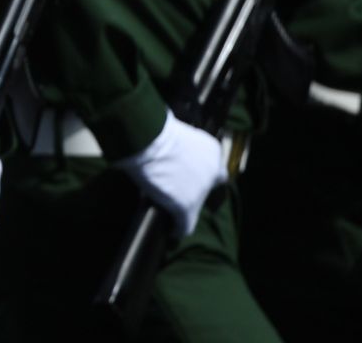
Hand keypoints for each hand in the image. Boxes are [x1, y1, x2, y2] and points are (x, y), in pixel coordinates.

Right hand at [117, 110, 226, 235]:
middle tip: (177, 190)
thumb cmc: (154, 129)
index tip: (187, 177)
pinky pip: (185, 225)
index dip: (200, 174)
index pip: (214, 168)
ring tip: (168, 206)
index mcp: (212, 150)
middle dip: (194, 189)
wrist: (147, 139)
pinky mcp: (186, 206)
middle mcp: (213, 171)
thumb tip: (171, 154)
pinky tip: (171, 231)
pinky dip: (178, 229)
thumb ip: (183, 146)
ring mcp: (201, 190)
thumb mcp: (177, 132)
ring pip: (195, 205)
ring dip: (183, 205)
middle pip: (207, 188)